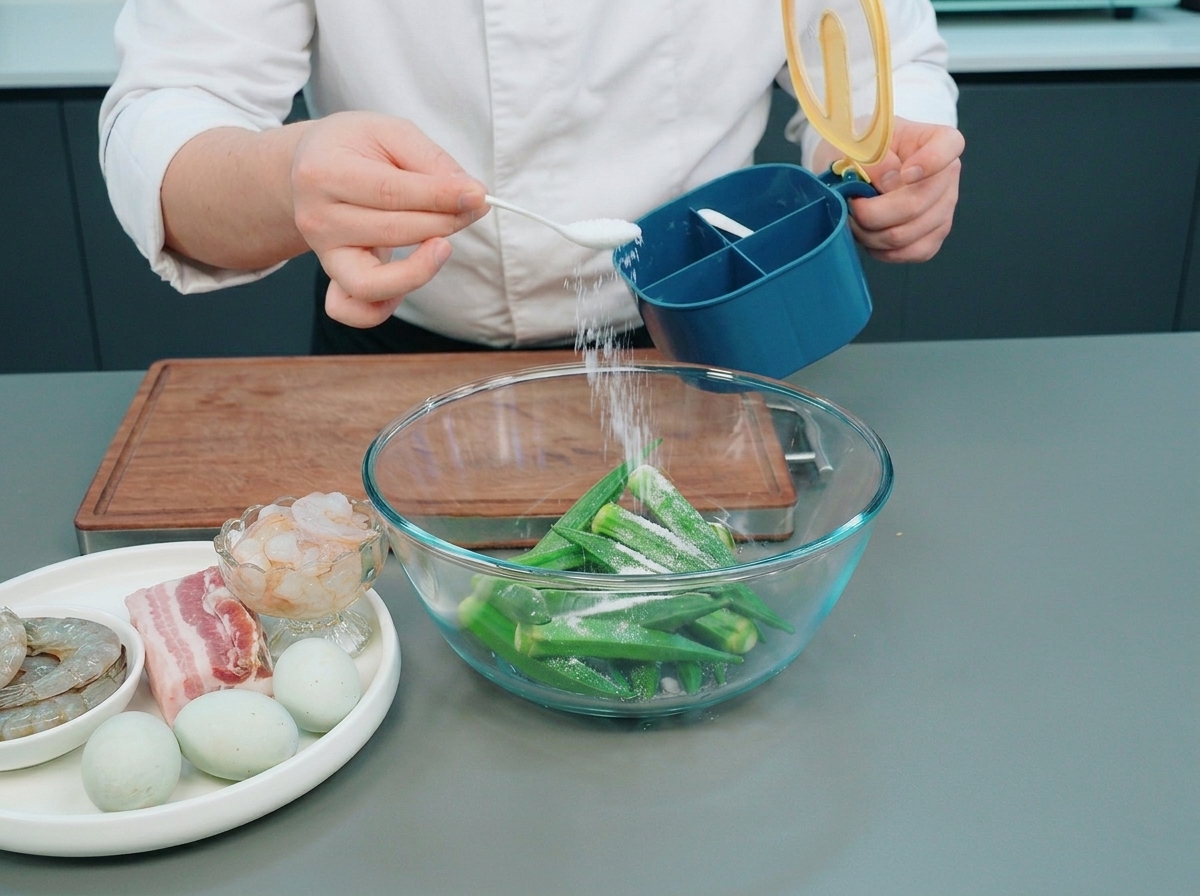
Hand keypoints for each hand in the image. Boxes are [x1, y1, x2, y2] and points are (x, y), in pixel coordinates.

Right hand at [290, 112, 487, 326]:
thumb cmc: (355, 147)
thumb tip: (471, 194)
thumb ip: (431, 160)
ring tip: (443, 244)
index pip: (390, 192)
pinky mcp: (334, 276)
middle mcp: (317, 218)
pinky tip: (410, 275)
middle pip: (392, 232)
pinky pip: (355, 311)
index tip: (478, 196)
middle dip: (444, 222)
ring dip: (422, 268)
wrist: (311, 166)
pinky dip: (384, 307)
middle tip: (473, 207)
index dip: (440, 197)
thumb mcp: (390, 133)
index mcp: (324, 171)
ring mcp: (323, 253)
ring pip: (375, 282)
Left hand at [813, 117, 963, 262]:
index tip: (905, 173)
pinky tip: (869, 237)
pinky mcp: (933, 237)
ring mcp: (944, 208)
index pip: (949, 145)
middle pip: (917, 203)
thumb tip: (890, 184)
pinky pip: (913, 252)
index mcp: (936, 140)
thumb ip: (873, 159)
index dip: (930, 162)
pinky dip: (883, 250)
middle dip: (873, 212)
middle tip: (852, 205)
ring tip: (854, 220)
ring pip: (909, 233)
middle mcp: (947, 175)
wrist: (855, 169)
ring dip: (872, 233)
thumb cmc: (860, 149)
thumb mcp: (858, 144)